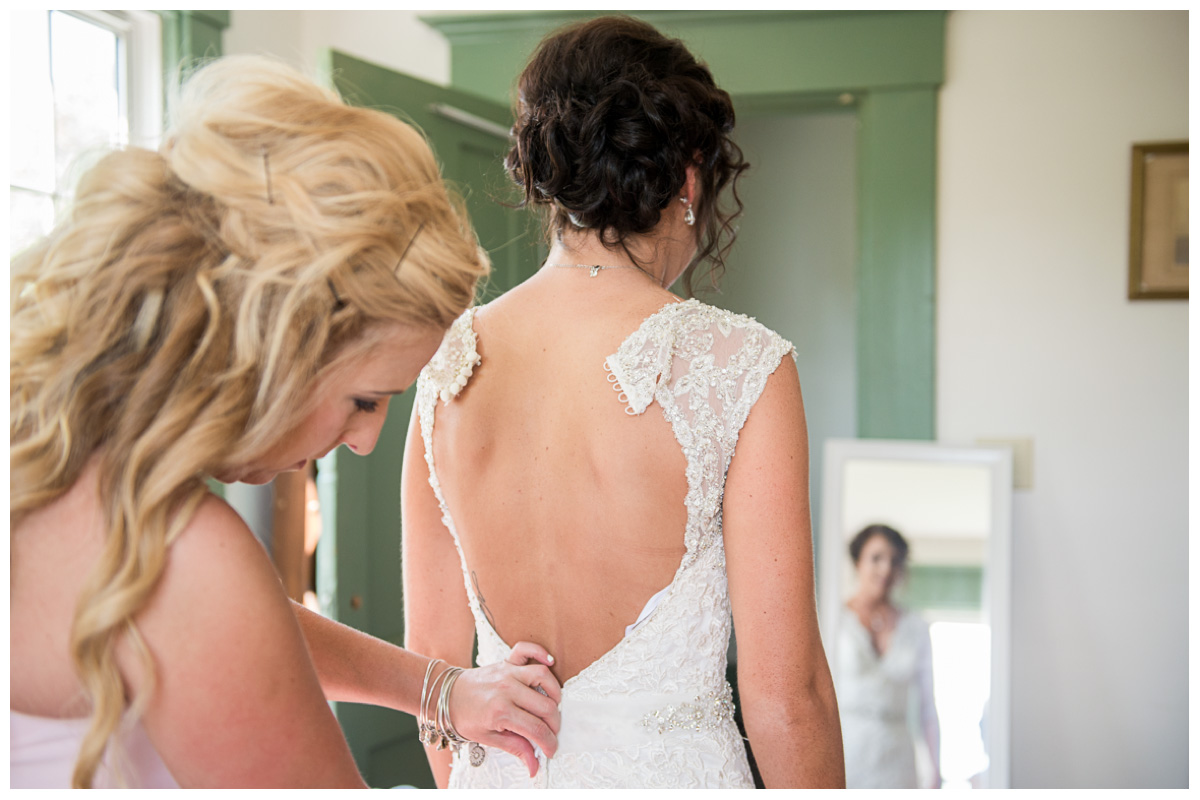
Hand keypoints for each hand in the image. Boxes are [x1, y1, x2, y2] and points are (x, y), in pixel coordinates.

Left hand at [447, 642, 561, 776]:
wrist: (446, 696)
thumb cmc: (465, 717)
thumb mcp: (487, 739)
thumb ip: (515, 749)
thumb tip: (534, 767)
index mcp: (501, 712)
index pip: (536, 729)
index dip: (548, 743)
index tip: (551, 751)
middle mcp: (507, 689)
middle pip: (545, 706)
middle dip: (553, 724)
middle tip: (550, 733)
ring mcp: (507, 673)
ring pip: (543, 676)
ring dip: (554, 692)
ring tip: (552, 706)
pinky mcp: (506, 662)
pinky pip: (526, 650)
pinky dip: (539, 652)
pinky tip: (549, 662)